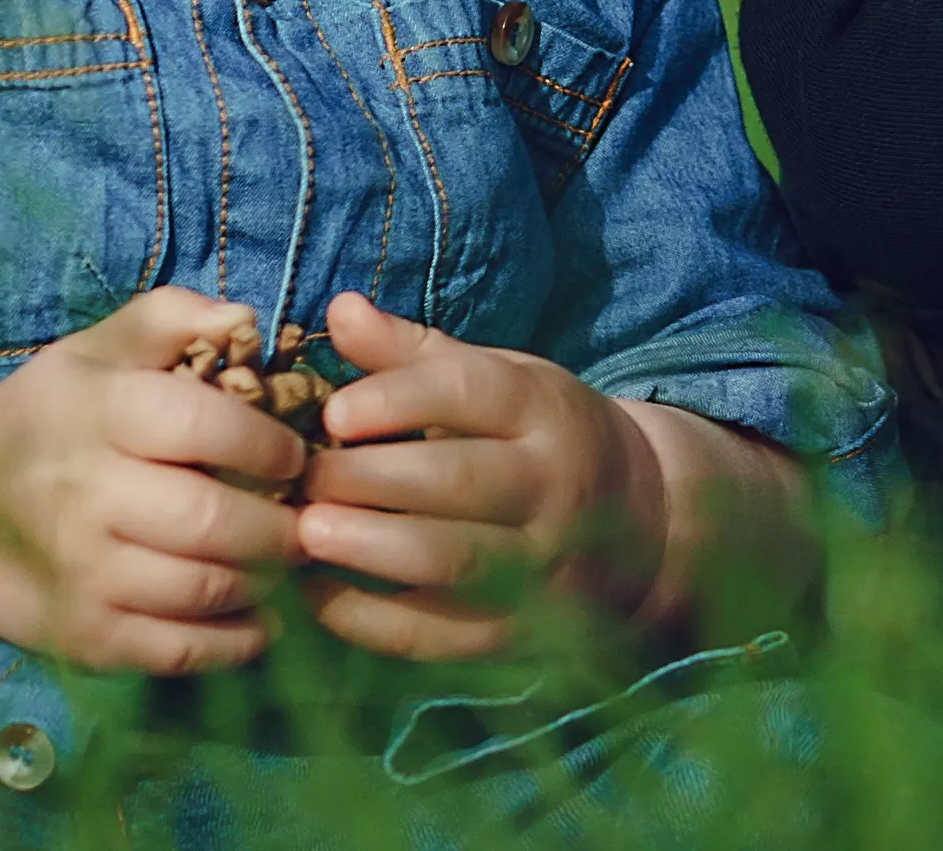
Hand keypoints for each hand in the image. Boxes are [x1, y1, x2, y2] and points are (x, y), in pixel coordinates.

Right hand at [0, 284, 319, 672]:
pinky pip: (178, 650)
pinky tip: (261, 620)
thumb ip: (170, 318)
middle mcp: (88, 496)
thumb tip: (246, 318)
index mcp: (99, 414)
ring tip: (286, 562)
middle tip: (309, 520)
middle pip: (213, 520)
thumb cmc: (47, 419)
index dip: (267, 444)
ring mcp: (84, 575)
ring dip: (266, 580)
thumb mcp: (95, 351)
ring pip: (203, 589)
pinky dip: (236, 642)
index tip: (293, 456)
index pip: (204, 426)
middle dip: (281, 525)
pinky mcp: (85, 638)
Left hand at [280, 293, 672, 659]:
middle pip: (459, 479)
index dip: (399, 398)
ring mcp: (538, 564)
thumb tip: (340, 308)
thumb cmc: (537, 435)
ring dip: (371, 549)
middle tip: (301, 478)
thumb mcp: (498, 378)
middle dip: (369, 479)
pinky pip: (439, 633)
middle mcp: (550, 485)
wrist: (640, 524)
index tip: (333, 413)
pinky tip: (317, 595)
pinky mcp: (515, 631)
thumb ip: (413, 351)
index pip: (473, 393)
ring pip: (453, 559)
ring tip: (304, 534)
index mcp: (543, 410)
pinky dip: (372, 621)